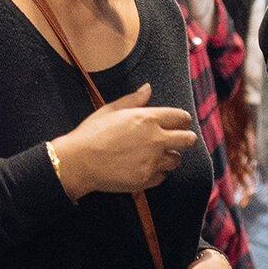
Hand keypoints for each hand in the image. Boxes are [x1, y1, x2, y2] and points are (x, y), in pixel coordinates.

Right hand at [50, 98, 203, 200]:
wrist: (79, 162)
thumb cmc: (92, 133)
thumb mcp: (111, 110)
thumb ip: (133, 100)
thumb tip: (148, 89)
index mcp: (148, 119)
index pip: (180, 117)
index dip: (182, 120)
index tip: (180, 123)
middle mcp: (155, 140)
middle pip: (188, 140)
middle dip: (185, 139)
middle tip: (177, 140)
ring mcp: (152, 161)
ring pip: (176, 160)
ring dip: (169, 157)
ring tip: (156, 155)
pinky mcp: (146, 179)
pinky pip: (162, 177)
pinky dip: (157, 173)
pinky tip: (144, 167)